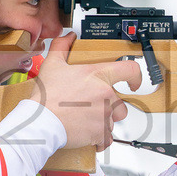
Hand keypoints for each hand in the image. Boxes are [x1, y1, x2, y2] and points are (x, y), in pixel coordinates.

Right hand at [30, 32, 141, 149]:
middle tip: (90, 108)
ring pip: (113, 121)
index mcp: (98, 76)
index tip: (134, 83)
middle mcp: (106, 95)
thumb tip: (69, 37)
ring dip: (103, 122)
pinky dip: (99, 138)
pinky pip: (107, 138)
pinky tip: (86, 134)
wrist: (41, 122)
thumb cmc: (47, 96)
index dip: (136, 76)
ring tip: (84, 120)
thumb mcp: (52, 65)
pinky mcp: (101, 132)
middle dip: (110, 108)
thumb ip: (62, 47)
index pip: (130, 70)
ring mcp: (105, 115)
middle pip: (121, 103)